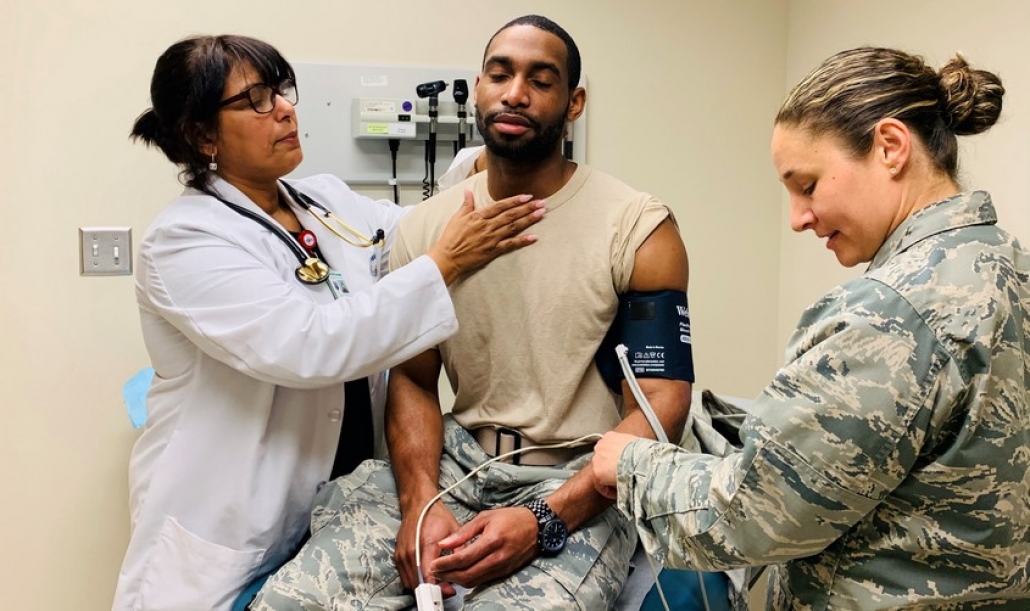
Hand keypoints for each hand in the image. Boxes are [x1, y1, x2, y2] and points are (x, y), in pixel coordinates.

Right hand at [394, 501, 460, 596]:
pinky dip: (415, 580)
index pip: (429, 574)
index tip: (450, 590)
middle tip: (446, 588)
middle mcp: (411, 551)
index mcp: (427, 543)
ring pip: (411, 582)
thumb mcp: (455, 530)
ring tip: (438, 582)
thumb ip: (460, 550)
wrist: (418, 504)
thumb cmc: (436, 516)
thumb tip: (463, 569)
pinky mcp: (397, 556)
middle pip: (419, 582)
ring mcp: (402, 554)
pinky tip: (427, 576)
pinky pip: (405, 576)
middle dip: (433, 589)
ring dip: (424, 586)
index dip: (440, 587)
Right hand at [428, 189, 544, 284]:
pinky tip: (534, 237)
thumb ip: (466, 204)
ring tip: (541, 214)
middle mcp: (487, 226)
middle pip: (511, 215)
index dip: (515, 200)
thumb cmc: (451, 238)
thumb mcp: (457, 217)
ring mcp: (491, 238)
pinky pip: (511, 245)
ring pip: (513, 227)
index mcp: (478, 216)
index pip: (500, 205)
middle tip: (542, 202)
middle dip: (527, 208)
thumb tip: (468, 190)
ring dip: (528, 220)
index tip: (527, 196)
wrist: (447, 257)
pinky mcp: (493, 251)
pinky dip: (523, 241)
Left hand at [428, 506, 537, 587]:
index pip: (464, 558)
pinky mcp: (505, 572)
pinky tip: (460, 574)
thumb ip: (463, 532)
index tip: (433, 565)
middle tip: (434, 572)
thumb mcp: (485, 517)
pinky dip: (469, 579)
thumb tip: (444, 543)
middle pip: (468, 574)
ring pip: (475, 581)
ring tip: (444, 574)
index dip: (446, 564)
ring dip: (457, 580)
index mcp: (492, 540)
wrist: (537, 526)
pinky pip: (483, 581)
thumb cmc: (511, 518)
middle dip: (448, 576)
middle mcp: (498, 557)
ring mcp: (503, 567)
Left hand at [590, 432, 637, 498]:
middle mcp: (600, 446)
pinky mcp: (596, 473)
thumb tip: (635, 456)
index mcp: (610, 437)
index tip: (623, 466)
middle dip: (610, 469)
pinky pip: (601, 485)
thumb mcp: (637, 444)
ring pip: (600, 473)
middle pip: (602, 460)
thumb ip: (630, 448)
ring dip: (609, 480)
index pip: (608, 448)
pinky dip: (608, 490)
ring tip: (621, 486)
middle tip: (621, 477)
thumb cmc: (643, 452)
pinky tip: (618, 492)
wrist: (640, 458)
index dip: (615, 459)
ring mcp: (596, 459)